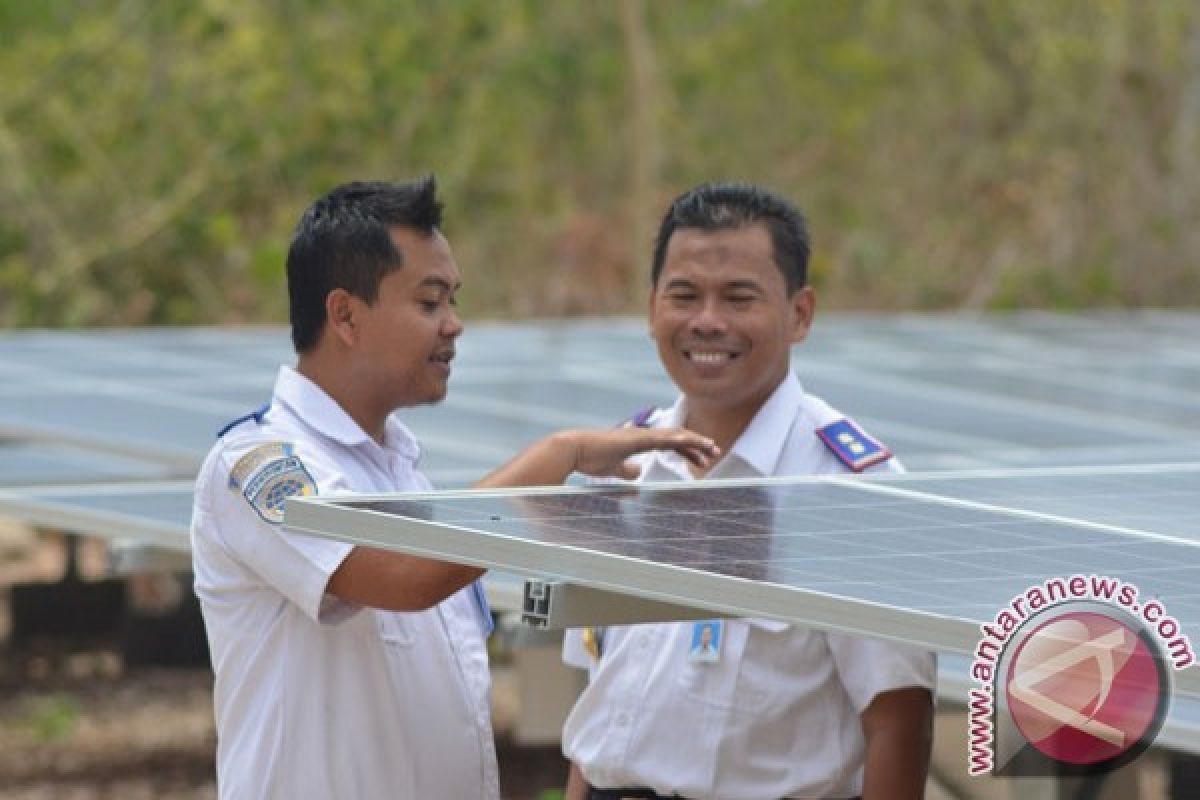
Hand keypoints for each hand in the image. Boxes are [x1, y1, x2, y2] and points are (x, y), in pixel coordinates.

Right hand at [566, 427, 718, 478]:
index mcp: (639, 442)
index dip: (688, 450)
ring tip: (711, 448)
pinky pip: (661, 438)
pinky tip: (688, 441)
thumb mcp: (613, 468)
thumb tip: (638, 473)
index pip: (670, 444)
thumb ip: (627, 470)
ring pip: (673, 436)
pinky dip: (676, 439)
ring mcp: (639, 435)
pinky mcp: (634, 439)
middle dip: (697, 445)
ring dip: (694, 441)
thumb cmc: (589, 458)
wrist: (573, 450)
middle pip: (677, 438)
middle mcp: (642, 435)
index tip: (701, 459)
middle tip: (714, 452)